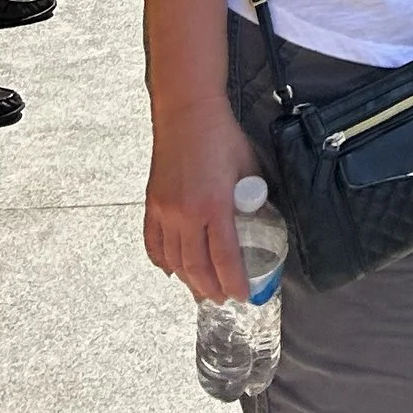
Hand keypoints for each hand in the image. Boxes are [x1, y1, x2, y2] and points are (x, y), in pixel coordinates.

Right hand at [144, 102, 258, 302]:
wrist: (187, 113)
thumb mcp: (247, 165)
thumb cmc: (222, 135)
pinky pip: (154, 244)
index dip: (233, 281)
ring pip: (174, 261)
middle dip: (211, 288)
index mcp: (214, 205)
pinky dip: (162, 262)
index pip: (224, 257)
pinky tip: (171, 271)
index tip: (242, 295)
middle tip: (222, 299)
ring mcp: (165, 212)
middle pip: (197, 266)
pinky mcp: (152, 205)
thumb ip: (252, 195)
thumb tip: (260, 215)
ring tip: (201, 291)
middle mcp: (186, 214)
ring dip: (188, 281)